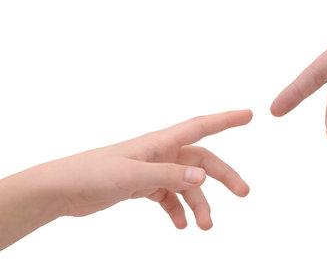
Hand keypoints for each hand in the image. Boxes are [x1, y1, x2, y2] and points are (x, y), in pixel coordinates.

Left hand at [43, 110, 251, 229]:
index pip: (200, 126)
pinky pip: (169, 197)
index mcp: (160, 142)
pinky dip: (178, 210)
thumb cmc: (91, 173)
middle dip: (223, 176)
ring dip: (199, 203)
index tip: (249, 114)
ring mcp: (153, 170)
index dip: (226, 119)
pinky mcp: (143, 186)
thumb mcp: (131, 176)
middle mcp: (161, 153)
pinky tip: (181, 225)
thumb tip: (202, 178)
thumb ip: (167, 175)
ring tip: (204, 226)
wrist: (62, 189)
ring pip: (187, 184)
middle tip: (243, 192)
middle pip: (202, 161)